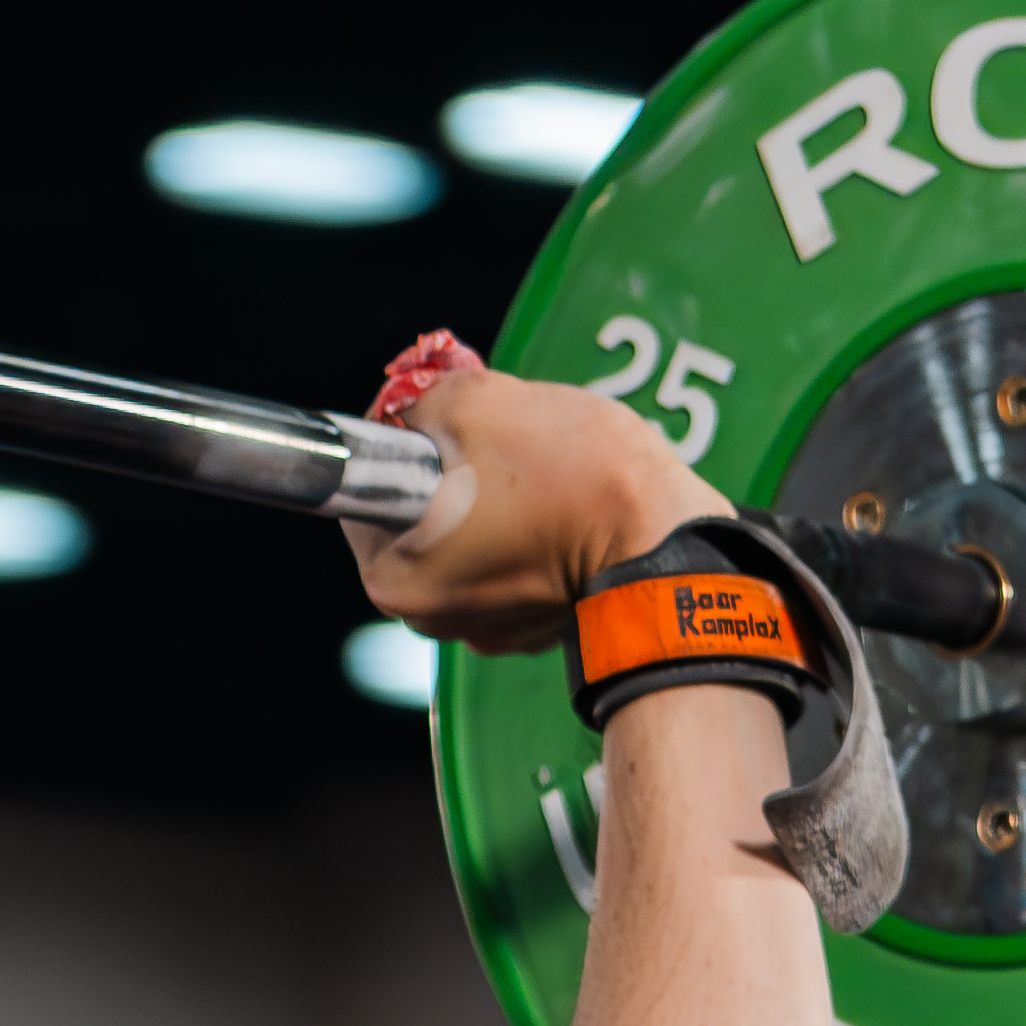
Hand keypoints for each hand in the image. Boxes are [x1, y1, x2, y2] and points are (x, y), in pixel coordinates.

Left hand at [342, 344, 754, 657]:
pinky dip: (522, 526)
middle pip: (417, 516)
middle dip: (447, 465)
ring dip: (488, 493)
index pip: (364, 490)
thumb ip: (423, 398)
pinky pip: (508, 559)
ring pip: (466, 536)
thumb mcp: (475, 402)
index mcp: (395, 576)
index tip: (430, 409)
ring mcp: (483, 627)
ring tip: (531, 461)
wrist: (661, 532)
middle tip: (488, 427)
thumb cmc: (567, 473)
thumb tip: (414, 403)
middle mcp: (429, 618)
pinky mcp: (531, 623)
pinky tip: (554, 497)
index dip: (397, 435)